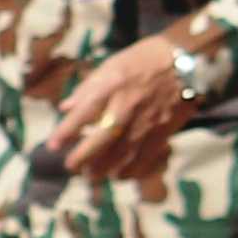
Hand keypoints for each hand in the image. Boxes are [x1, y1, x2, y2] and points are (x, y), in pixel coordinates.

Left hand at [44, 28, 197, 183]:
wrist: (185, 61)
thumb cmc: (142, 61)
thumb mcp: (109, 66)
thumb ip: (86, 89)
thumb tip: (65, 108)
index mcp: (111, 86)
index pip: (84, 112)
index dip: (67, 131)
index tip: (53, 146)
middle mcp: (128, 105)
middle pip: (103, 138)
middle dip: (84, 157)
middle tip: (70, 167)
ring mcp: (148, 120)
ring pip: (124, 152)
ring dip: (106, 168)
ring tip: (92, 176)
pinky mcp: (165, 130)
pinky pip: (147, 155)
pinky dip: (133, 169)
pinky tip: (121, 175)